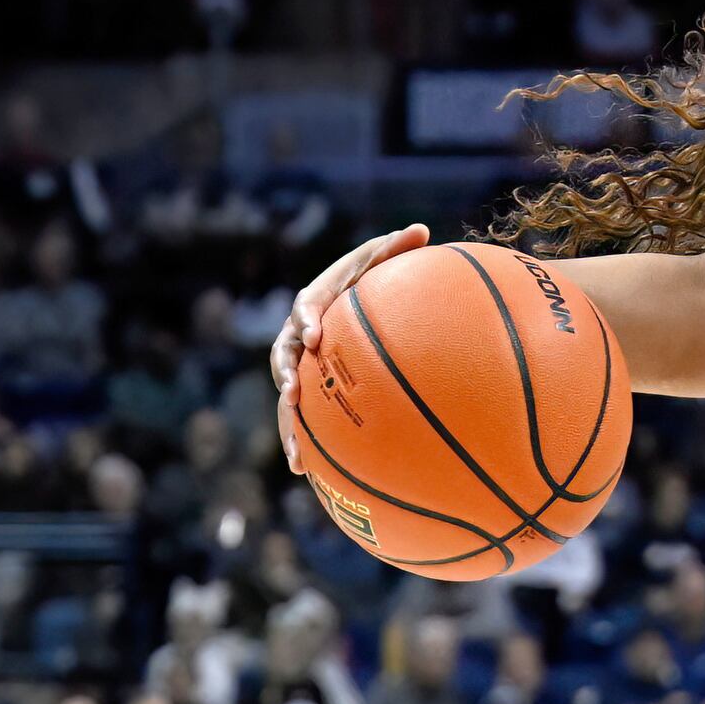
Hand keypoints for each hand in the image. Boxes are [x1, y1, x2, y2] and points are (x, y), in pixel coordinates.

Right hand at [269, 222, 431, 475]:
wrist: (355, 305)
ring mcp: (301, 366)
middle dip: (287, 375)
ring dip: (289, 424)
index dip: (306, 320)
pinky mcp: (309, 391)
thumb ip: (395, 249)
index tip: (313, 333)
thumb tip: (421, 229)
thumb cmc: (372, 279)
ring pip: (286, 396)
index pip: (306, 308)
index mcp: (316, 303)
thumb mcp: (383, 261)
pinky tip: (304, 474)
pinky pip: (302, 418)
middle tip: (293, 392)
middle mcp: (299, 336)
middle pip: (284, 356)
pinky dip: (301, 443)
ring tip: (297, 455)